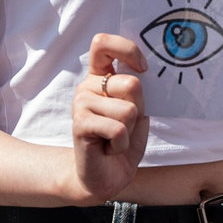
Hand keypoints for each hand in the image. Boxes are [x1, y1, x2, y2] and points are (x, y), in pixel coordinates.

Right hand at [66, 34, 150, 204]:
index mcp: (100, 78)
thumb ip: (138, 94)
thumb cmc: (121, 144)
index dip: (127, 50)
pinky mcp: (80, 124)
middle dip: (138, 110)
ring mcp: (81, 104)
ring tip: (115, 139)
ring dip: (129, 132)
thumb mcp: (136, 114)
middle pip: (131, 84)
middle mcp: (88, 87)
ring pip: (128, 110)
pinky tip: (109, 149)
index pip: (103, 44)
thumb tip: (141, 76)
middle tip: (125, 126)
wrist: (105, 177)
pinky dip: (121, 144)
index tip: (142, 68)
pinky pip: (117, 128)